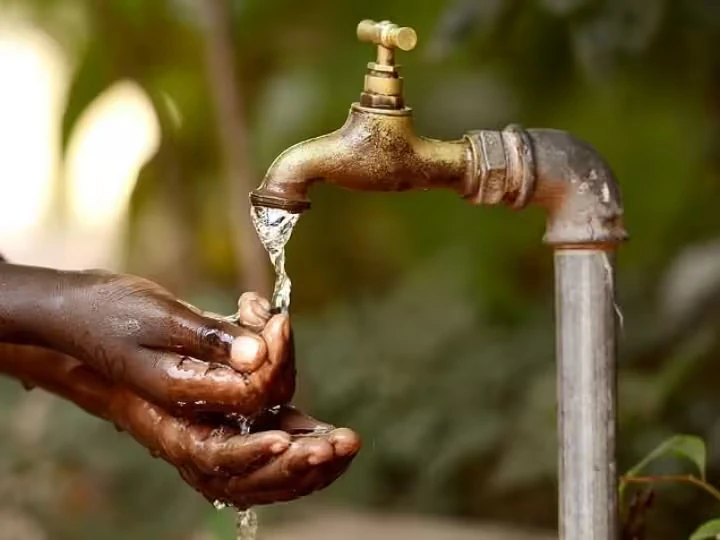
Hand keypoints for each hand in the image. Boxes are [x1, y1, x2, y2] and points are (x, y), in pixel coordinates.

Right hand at [0, 344, 359, 509]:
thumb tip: (260, 352)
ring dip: (304, 456)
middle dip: (298, 458)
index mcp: (167, 414)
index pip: (221, 439)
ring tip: (346, 444)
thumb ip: (210, 338)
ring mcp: (203, 424)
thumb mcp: (160, 317)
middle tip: (344, 443)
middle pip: (246, 469)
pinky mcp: (218, 409)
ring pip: (258, 463)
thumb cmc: (112, 313)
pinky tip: (325, 435)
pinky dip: (294, 437)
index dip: (257, 435)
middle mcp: (186, 431)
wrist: (81, 319)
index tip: (287, 423)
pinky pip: (260, 436)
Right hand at [39, 270, 293, 414]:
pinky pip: (246, 361)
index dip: (276, 360)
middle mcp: (195, 398)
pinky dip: (255, 334)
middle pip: (266, 393)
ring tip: (252, 304)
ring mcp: (200, 386)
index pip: (254, 395)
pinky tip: (245, 305)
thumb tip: (260, 355)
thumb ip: (211, 338)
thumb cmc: (108, 310)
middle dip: (279, 351)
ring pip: (260, 376)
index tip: (277, 320)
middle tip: (269, 312)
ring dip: (269, 339)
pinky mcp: (204, 368)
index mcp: (182, 392)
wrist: (73, 310)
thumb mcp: (162, 317)